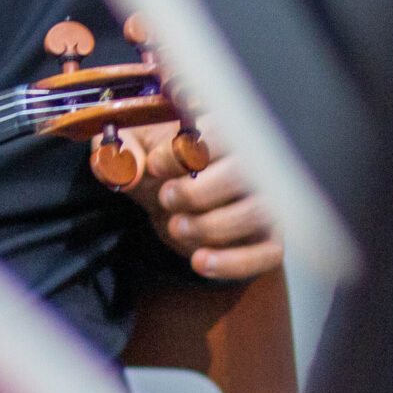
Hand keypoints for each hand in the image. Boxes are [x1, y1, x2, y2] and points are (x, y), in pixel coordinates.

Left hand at [119, 122, 284, 280]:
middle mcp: (255, 164)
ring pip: (256, 213)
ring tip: (176, 227)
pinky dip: (233, 262)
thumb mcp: (132, 149)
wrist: (174, 203)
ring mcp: (268, 202)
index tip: (154, 166)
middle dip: (198, 191)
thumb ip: (121, 151)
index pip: (219, 133)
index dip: (184, 152)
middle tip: (166, 197)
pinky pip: (266, 254)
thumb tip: (127, 170)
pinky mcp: (271, 239)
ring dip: (212, 225)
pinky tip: (199, 262)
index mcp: (224, 130)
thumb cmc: (157, 167)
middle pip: (243, 173)